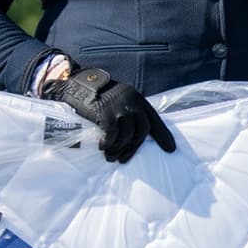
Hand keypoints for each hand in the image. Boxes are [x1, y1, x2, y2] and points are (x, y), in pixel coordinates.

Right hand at [43, 68, 175, 163]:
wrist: (77, 87)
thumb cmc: (98, 98)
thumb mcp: (119, 103)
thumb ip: (130, 115)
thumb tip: (137, 138)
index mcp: (138, 99)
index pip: (154, 120)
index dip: (163, 135)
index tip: (171, 149)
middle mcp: (132, 101)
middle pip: (142, 130)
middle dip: (133, 148)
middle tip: (122, 159)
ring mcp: (120, 106)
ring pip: (127, 135)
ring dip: (119, 149)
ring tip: (110, 156)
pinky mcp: (106, 112)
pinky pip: (112, 135)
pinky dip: (108, 144)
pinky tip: (102, 147)